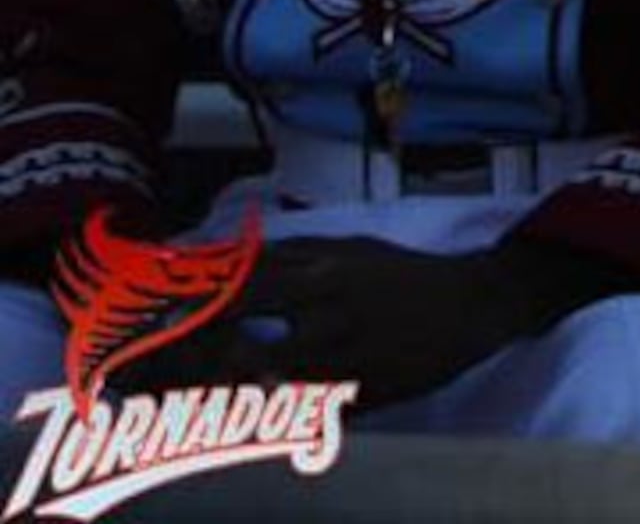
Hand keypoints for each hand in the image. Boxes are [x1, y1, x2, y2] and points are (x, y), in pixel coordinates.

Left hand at [131, 234, 622, 410]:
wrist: (473, 305)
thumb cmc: (400, 276)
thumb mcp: (344, 249)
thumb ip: (285, 257)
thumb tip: (215, 262)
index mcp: (318, 271)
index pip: (227, 287)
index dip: (171, 307)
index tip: (127, 323)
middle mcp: (322, 312)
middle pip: (226, 340)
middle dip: (168, 361)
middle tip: (123, 379)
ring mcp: (339, 358)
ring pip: (250, 386)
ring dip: (196, 400)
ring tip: (152, 412)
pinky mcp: (354, 396)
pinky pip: (285, 416)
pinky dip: (245, 425)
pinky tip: (214, 431)